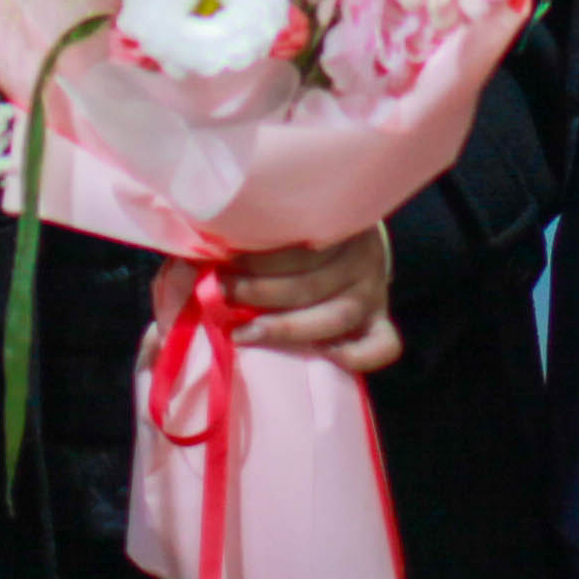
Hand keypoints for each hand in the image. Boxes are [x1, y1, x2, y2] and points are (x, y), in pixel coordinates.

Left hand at [224, 226, 402, 375]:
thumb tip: (196, 260)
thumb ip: (251, 237)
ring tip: (244, 332)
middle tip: (223, 296)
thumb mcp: (284, 223)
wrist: (352, 240)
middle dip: (258, 293)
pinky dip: (356, 356)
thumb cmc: (301, 233)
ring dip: (285, 327)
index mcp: (336, 225)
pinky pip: (383, 346)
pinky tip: (322, 355)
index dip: (254, 259)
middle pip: (308, 284)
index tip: (220, 264)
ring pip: (335, 316)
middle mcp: (359, 258)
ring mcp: (373, 291)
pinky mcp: (380, 320)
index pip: (298, 245)